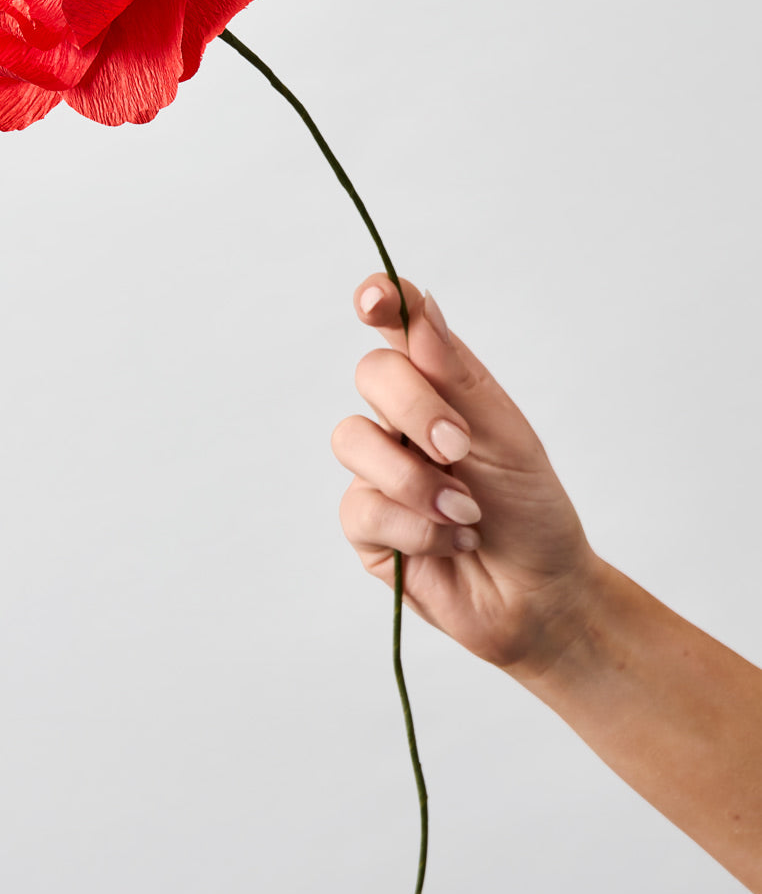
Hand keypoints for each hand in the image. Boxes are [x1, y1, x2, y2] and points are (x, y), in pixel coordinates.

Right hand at [331, 274, 602, 676]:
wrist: (540, 594)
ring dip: (415, 480)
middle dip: (415, 408)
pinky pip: (362, 508)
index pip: (400, 327)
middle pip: (372, 375)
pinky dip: (416, 528)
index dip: (382, 301)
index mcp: (441, 387)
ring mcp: (378, 470)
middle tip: (459, 448)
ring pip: (353, 439)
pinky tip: (452, 541)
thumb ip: (456, 374)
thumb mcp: (506, 435)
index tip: (374, 299)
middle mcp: (402, 421)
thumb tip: (422, 306)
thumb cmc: (531, 509)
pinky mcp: (366, 526)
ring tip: (466, 513)